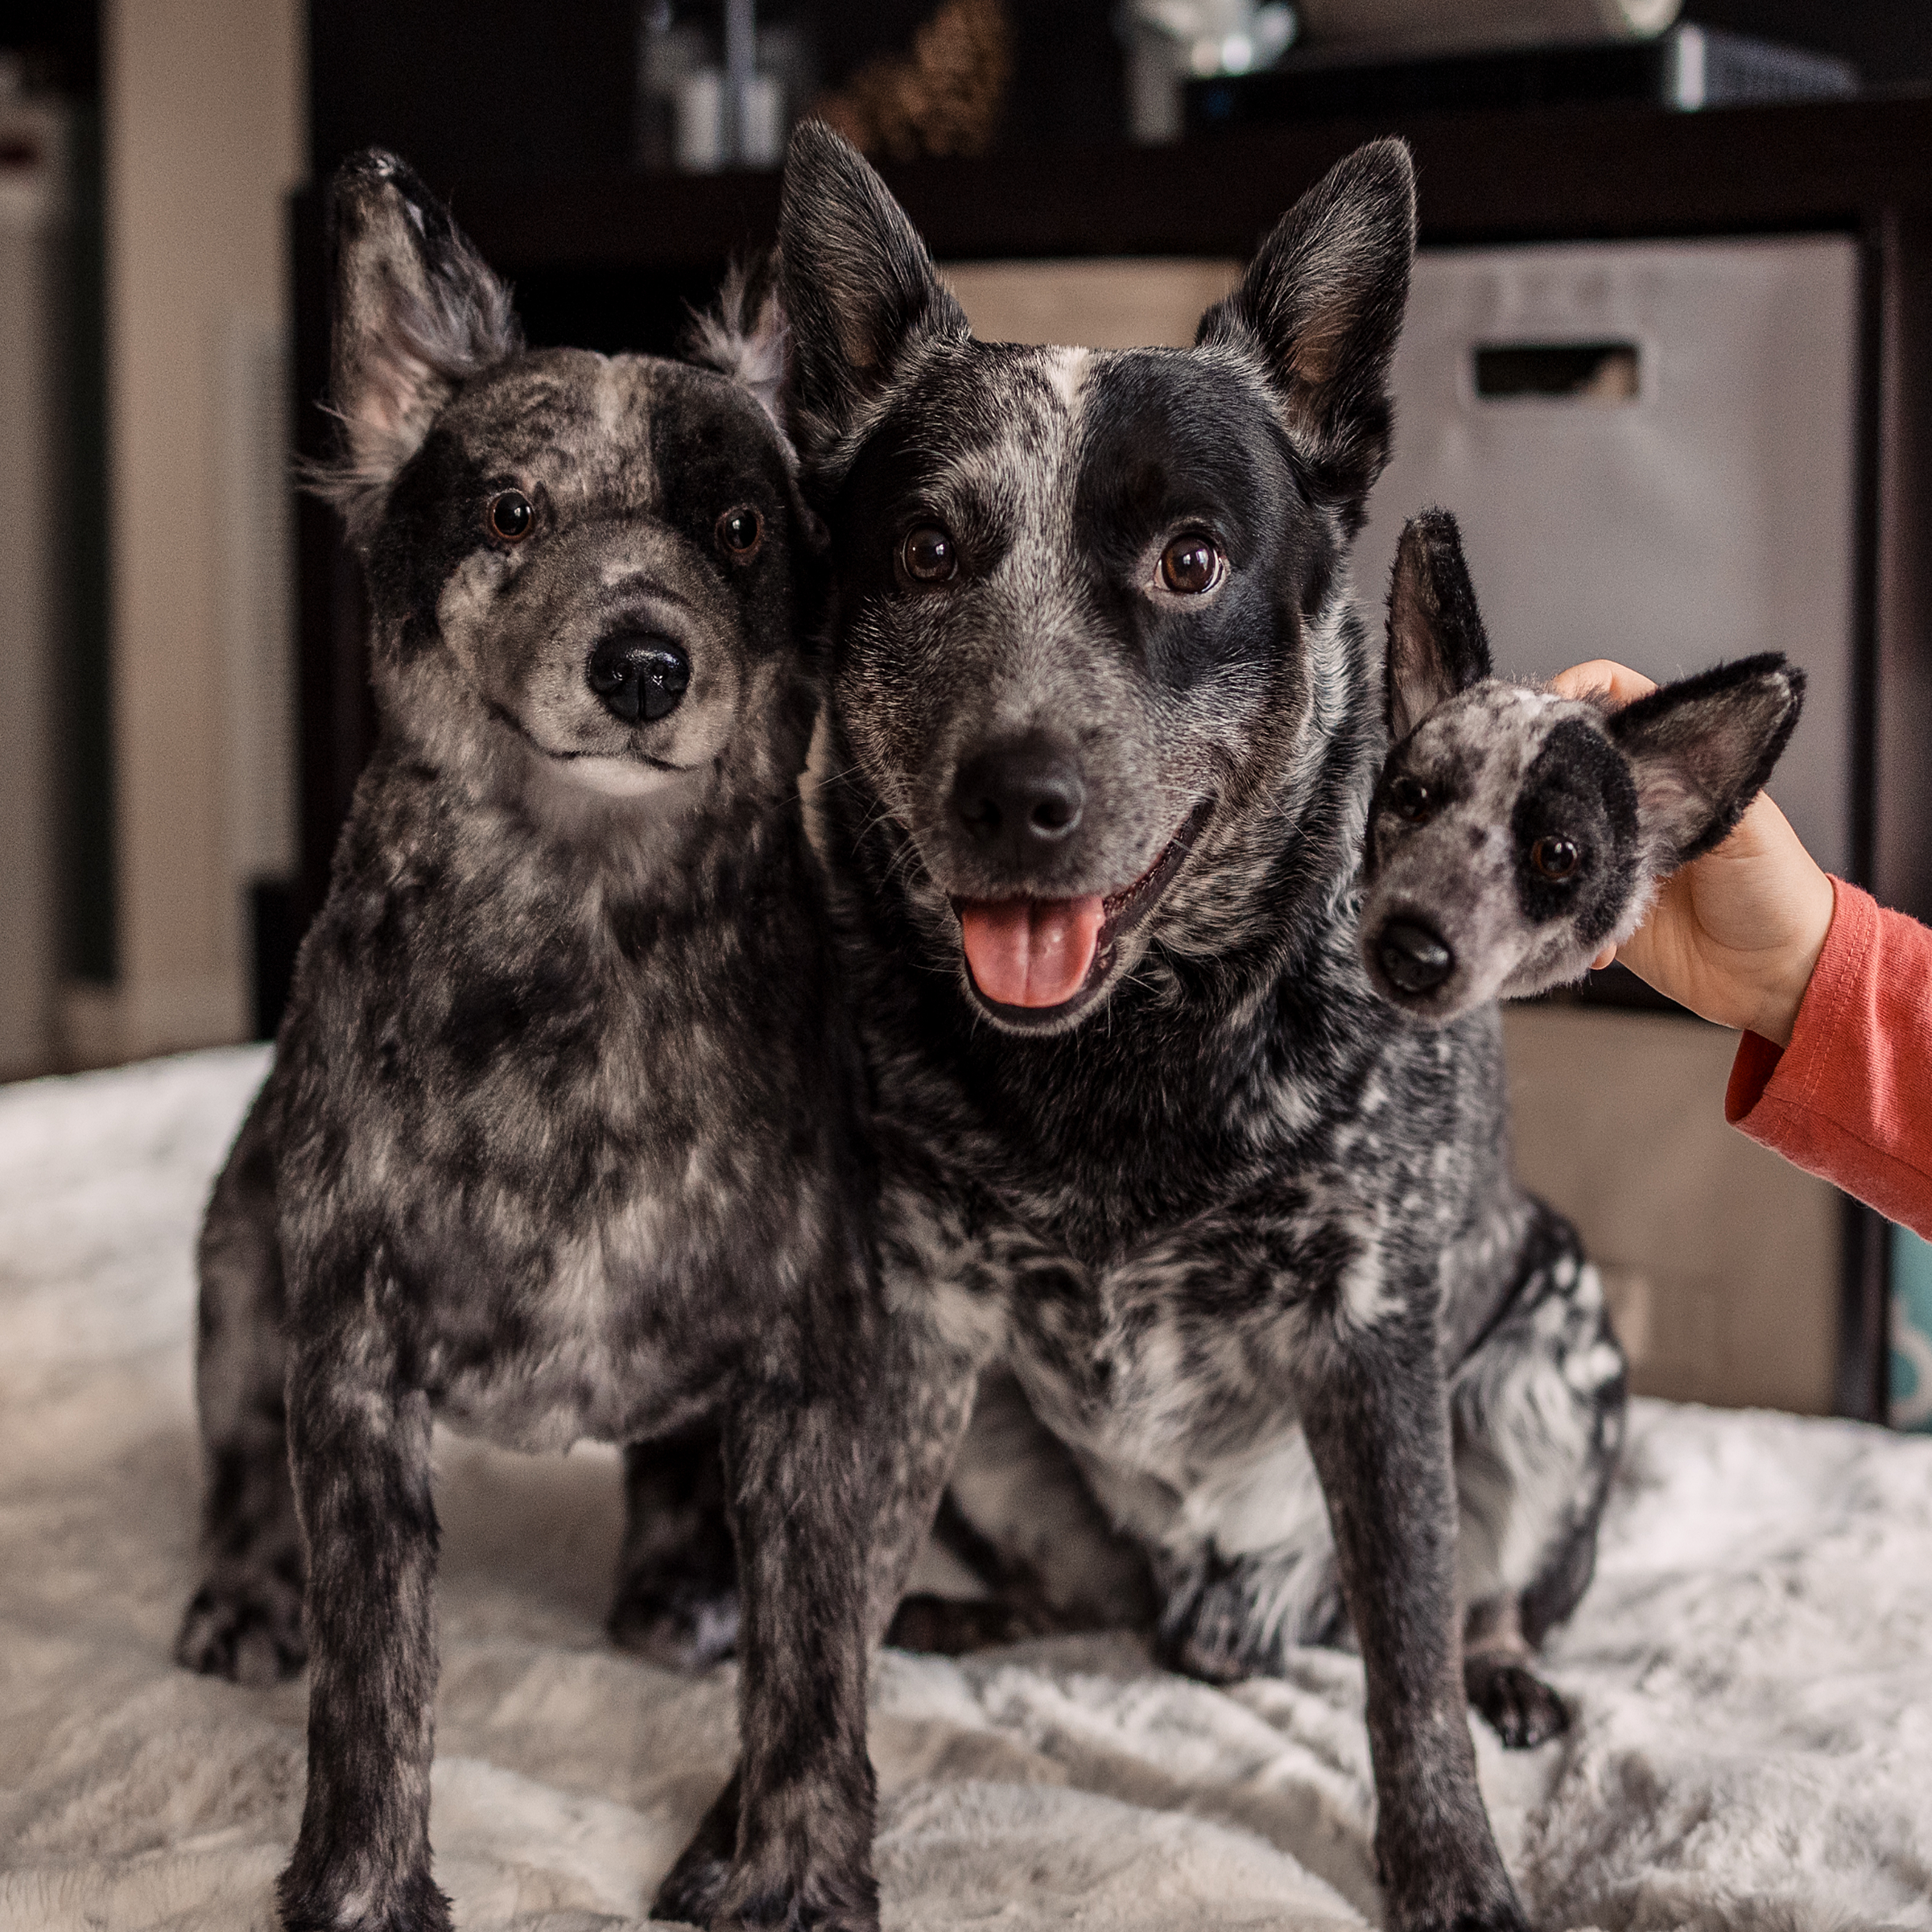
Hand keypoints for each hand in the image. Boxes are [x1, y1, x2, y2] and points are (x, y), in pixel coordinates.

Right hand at [1550, 660, 1835, 1046]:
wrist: (1775, 973)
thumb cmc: (1776, 887)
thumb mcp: (1742, 822)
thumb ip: (1687, 784)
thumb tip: (1626, 758)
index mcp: (1670, 761)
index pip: (1611, 699)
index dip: (1572, 693)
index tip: (1540, 715)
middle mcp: (1632, 799)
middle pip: (1565, 762)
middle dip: (1541, 779)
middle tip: (1526, 802)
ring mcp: (1609, 850)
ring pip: (1549, 832)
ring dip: (1549, 859)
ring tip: (1569, 882)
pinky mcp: (1595, 901)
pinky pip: (1557, 899)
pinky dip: (1564, 917)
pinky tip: (1598, 939)